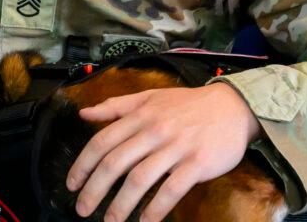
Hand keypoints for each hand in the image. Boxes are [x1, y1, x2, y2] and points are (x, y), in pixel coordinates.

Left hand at [66, 83, 260, 221]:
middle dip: (94, 190)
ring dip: (120, 205)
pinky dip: (155, 209)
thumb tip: (85, 112)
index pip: (103, 141)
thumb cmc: (189, 104)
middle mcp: (155, 130)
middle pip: (116, 163)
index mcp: (141, 114)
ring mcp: (177, 147)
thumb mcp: (152, 97)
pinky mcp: (197, 163)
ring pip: (139, 179)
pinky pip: (171, 190)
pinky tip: (145, 221)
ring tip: (110, 220)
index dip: (83, 164)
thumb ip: (118, 106)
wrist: (234, 106)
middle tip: (83, 209)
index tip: (72, 184)